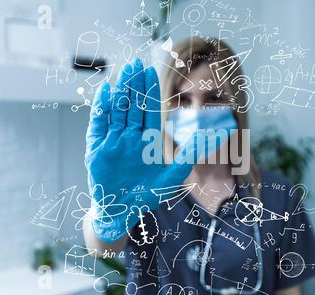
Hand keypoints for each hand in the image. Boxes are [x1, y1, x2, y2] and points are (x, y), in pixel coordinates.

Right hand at [85, 58, 192, 241]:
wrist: (122, 211)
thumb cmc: (148, 194)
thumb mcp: (174, 175)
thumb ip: (191, 154)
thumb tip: (217, 135)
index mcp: (147, 140)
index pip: (149, 111)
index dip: (150, 92)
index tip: (151, 71)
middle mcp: (130, 137)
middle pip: (132, 106)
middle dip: (134, 85)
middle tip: (136, 63)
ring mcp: (113, 141)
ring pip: (117, 111)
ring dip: (120, 91)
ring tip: (124, 71)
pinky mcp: (97, 149)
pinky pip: (98, 125)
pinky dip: (101, 109)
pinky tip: (105, 91)